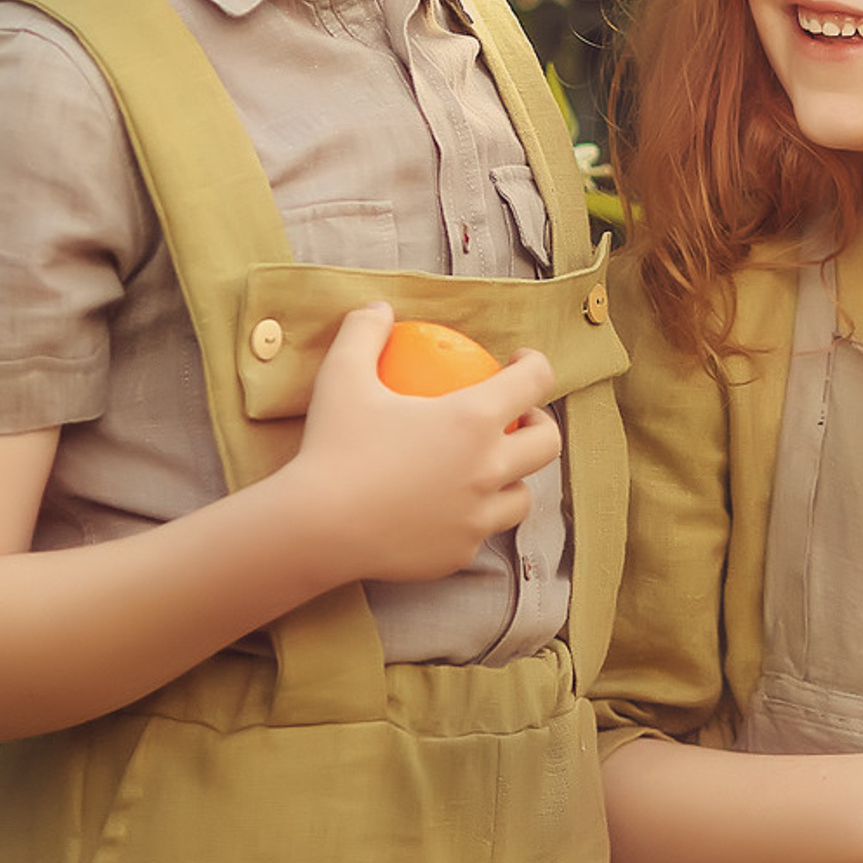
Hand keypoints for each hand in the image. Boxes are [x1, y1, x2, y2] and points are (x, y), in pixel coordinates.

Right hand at [280, 302, 561, 585]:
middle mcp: (488, 469)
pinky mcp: (458, 554)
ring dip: (513, 477)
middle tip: (516, 417)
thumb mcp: (343, 376)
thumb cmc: (332, 448)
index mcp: (474, 420)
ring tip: (487, 468)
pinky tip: (449, 509)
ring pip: (521, 497)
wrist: (315, 529)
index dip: (536, 364)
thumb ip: (364, 332)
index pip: (536, 381)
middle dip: (540, 424)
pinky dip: (472, 517)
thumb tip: (378, 309)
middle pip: (547, 444)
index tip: (518, 361)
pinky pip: (479, 532)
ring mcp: (477, 518)